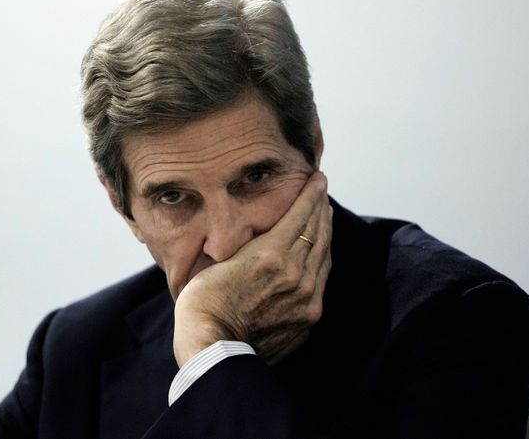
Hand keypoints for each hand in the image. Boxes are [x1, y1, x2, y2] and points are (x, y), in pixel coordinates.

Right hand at [173, 172, 331, 366]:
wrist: (212, 348)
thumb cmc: (204, 302)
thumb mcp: (220, 260)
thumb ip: (247, 244)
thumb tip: (256, 229)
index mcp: (272, 253)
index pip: (301, 215)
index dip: (312, 194)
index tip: (319, 180)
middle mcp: (295, 272)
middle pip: (317, 231)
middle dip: (321, 208)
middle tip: (322, 193)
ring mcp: (306, 296)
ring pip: (323, 255)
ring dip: (325, 232)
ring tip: (324, 216)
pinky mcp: (309, 315)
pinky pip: (321, 280)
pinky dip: (322, 260)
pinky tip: (319, 253)